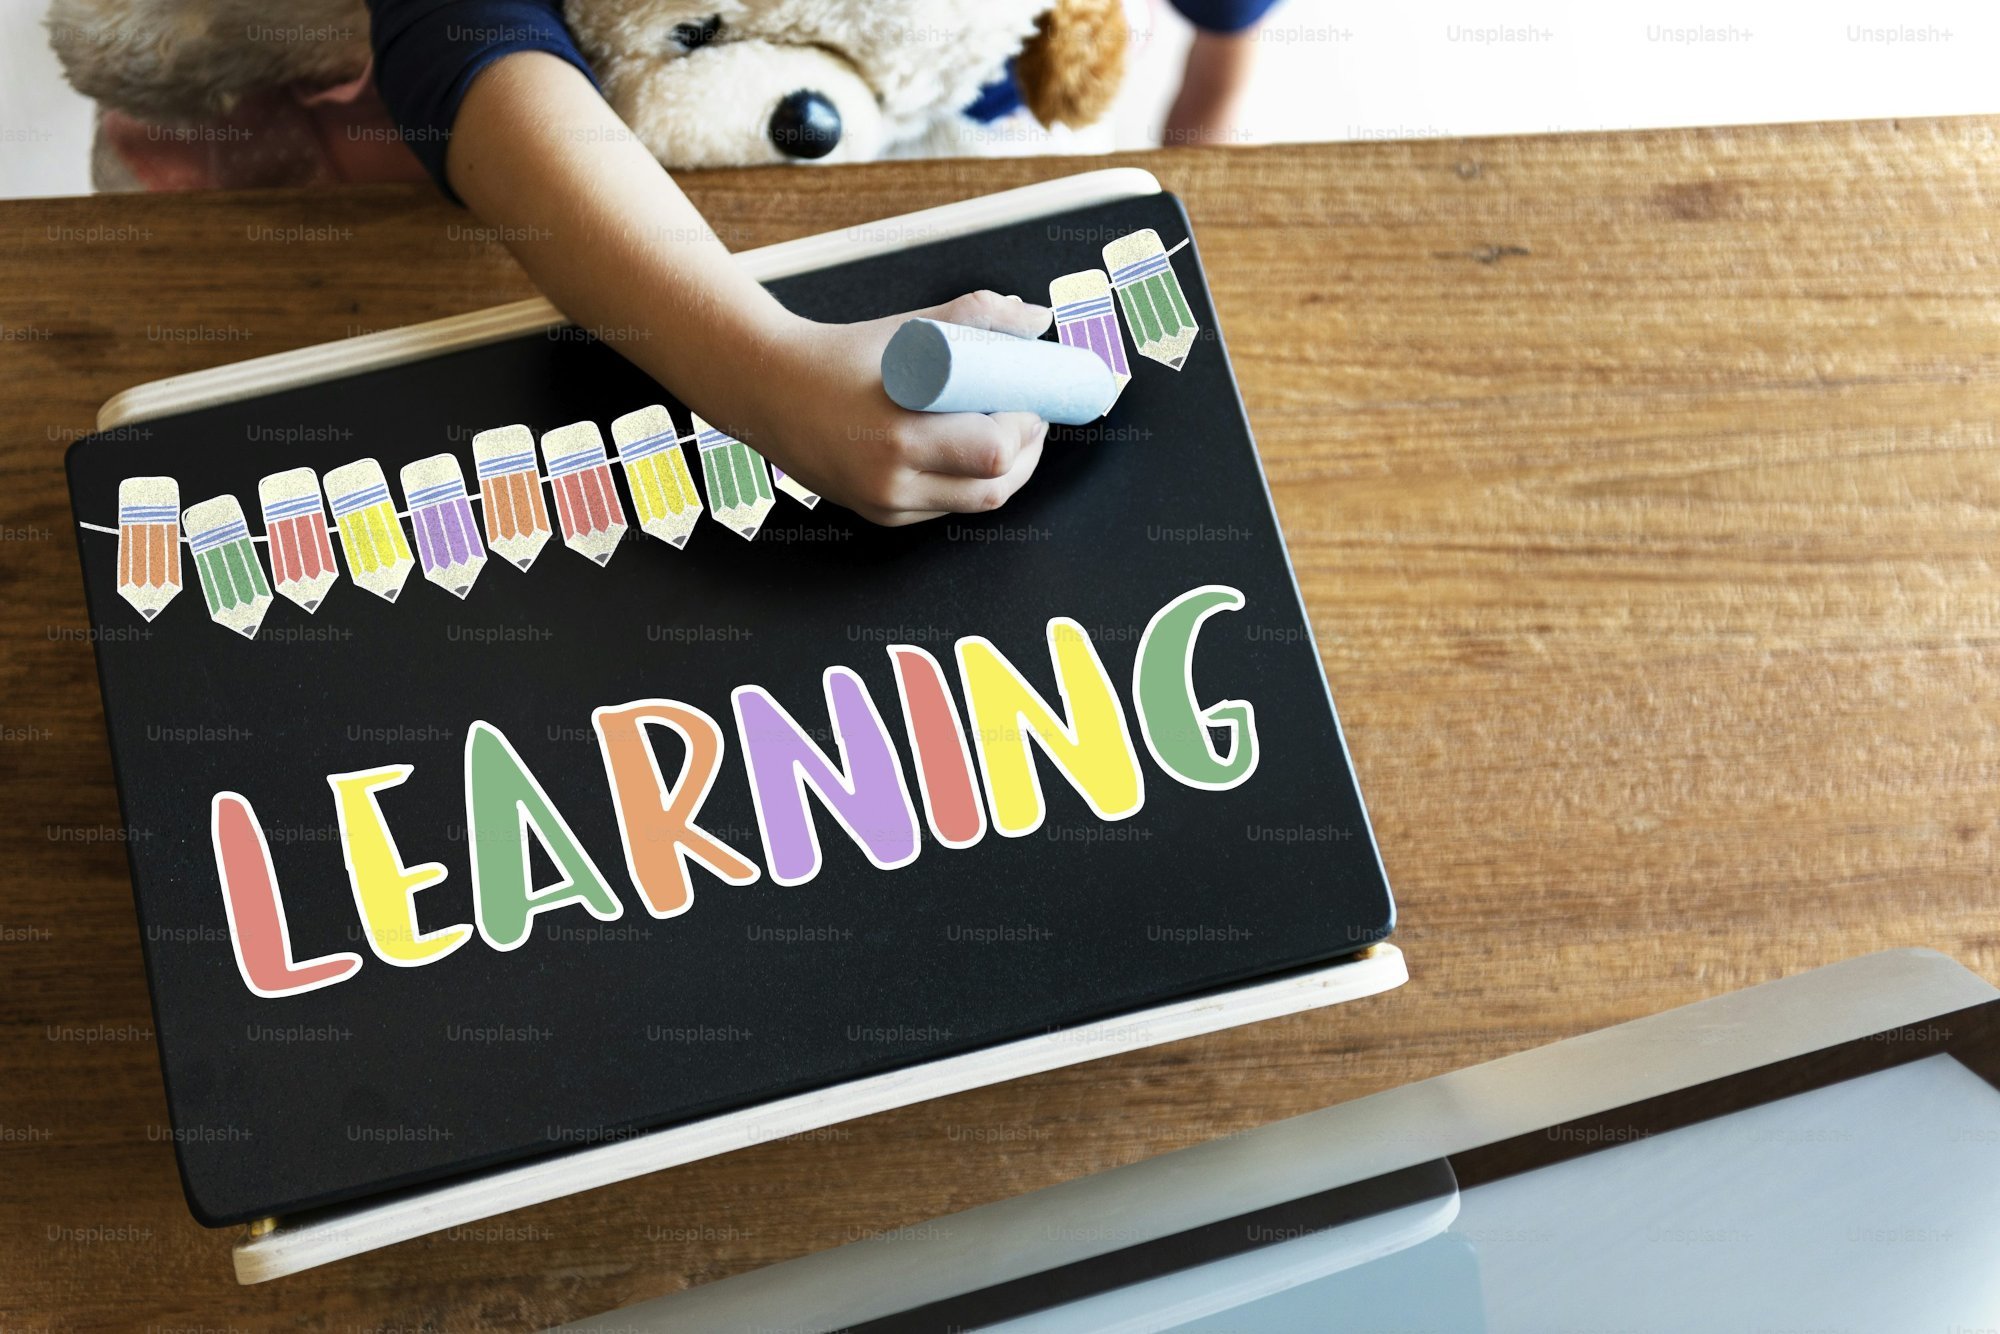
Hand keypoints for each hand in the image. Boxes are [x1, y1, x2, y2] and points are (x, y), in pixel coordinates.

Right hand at [718, 291, 1053, 526]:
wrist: (769, 391)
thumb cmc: (839, 356)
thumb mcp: (908, 332)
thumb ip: (976, 319)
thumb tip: (1036, 319)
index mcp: (900, 433)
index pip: (994, 449)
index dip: (1026, 426)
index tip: (1032, 398)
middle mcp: (893, 479)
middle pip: (995, 486)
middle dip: (1026, 452)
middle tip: (1030, 418)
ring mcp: (887, 504)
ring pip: (976, 504)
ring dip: (1006, 472)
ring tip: (1009, 435)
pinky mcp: (883, 516)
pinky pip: (947, 508)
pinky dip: (970, 483)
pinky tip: (971, 453)